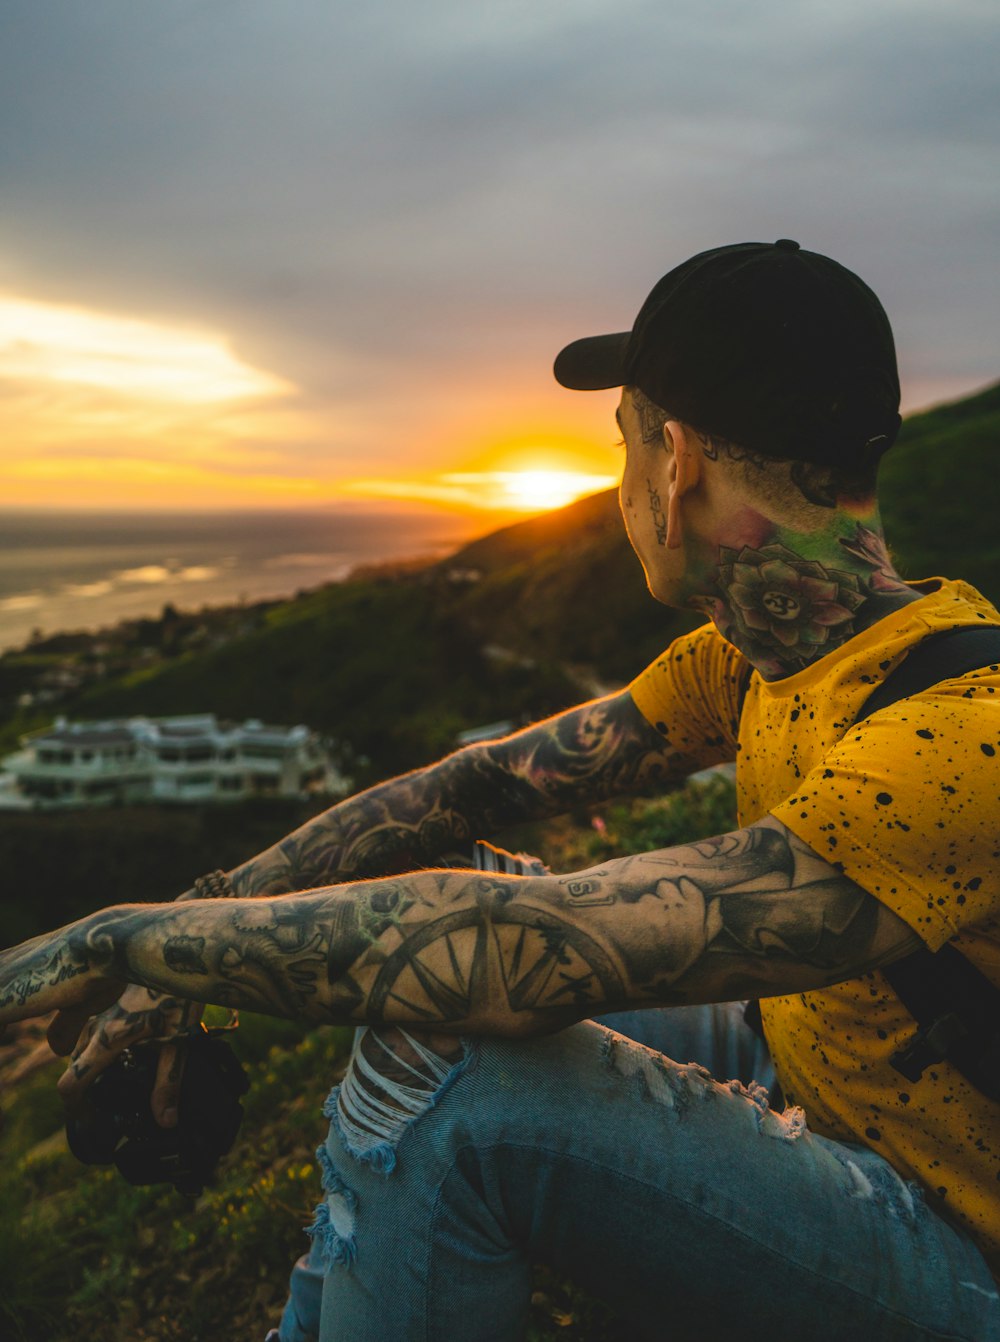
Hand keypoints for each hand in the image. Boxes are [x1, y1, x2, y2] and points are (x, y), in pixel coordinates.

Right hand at [52, 984, 204, 1127]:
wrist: (182, 952)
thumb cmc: (181, 994)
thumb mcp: (178, 1041)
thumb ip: (168, 1082)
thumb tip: (165, 1122)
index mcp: (109, 1039)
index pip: (71, 1082)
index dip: (76, 1108)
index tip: (91, 1119)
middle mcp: (98, 1024)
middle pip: (74, 1064)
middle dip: (84, 1086)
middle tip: (106, 1101)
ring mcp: (104, 1007)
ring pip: (82, 1041)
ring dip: (89, 1061)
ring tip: (113, 1076)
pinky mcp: (114, 996)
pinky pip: (93, 1021)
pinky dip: (98, 1039)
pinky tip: (125, 1043)